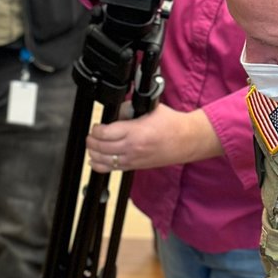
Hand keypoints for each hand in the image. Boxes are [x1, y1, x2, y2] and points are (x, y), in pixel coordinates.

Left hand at [86, 103, 221, 173]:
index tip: (97, 125)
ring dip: (93, 152)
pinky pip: (111, 169)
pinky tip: (94, 160)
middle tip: (92, 134)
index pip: (105, 133)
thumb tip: (115, 112)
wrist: (186, 141)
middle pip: (101, 147)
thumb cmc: (171, 124)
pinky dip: (99, 165)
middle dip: (92, 140)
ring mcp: (132, 159)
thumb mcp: (149, 109)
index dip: (96, 129)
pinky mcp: (134, 167)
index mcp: (135, 132)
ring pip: (103, 160)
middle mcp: (132, 148)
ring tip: (91, 145)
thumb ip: (129, 109)